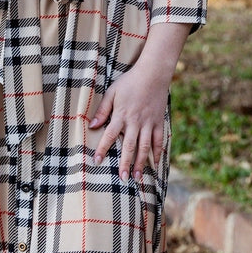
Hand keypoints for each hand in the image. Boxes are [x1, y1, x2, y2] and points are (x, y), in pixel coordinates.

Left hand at [87, 24, 189, 179]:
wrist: (153, 73)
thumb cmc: (130, 82)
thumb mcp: (112, 92)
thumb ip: (103, 110)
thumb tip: (92, 126)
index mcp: (121, 115)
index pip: (109, 136)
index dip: (102, 149)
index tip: (96, 162)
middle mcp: (135, 122)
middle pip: (129, 146)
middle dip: (125, 164)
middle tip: (123, 179)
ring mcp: (149, 123)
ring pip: (145, 147)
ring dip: (141, 163)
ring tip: (138, 177)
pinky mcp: (159, 122)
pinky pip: (159, 140)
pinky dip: (158, 152)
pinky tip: (155, 163)